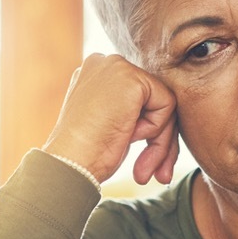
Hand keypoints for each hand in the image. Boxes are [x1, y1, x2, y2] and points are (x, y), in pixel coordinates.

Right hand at [42, 53, 179, 185]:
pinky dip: (155, 129)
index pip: (138, 96)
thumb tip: (166, 118)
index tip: (142, 166)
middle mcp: (104, 63)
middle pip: (153, 98)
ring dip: (159, 141)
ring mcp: (116, 67)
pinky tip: (129, 135)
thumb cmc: (86, 155)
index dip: (145, 130)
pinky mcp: (131, 77)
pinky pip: (167, 104)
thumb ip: (129, 110)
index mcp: (95, 73)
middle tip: (151, 175)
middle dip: (159, 139)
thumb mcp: (108, 124)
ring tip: (141, 167)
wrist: (70, 164)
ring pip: (163, 103)